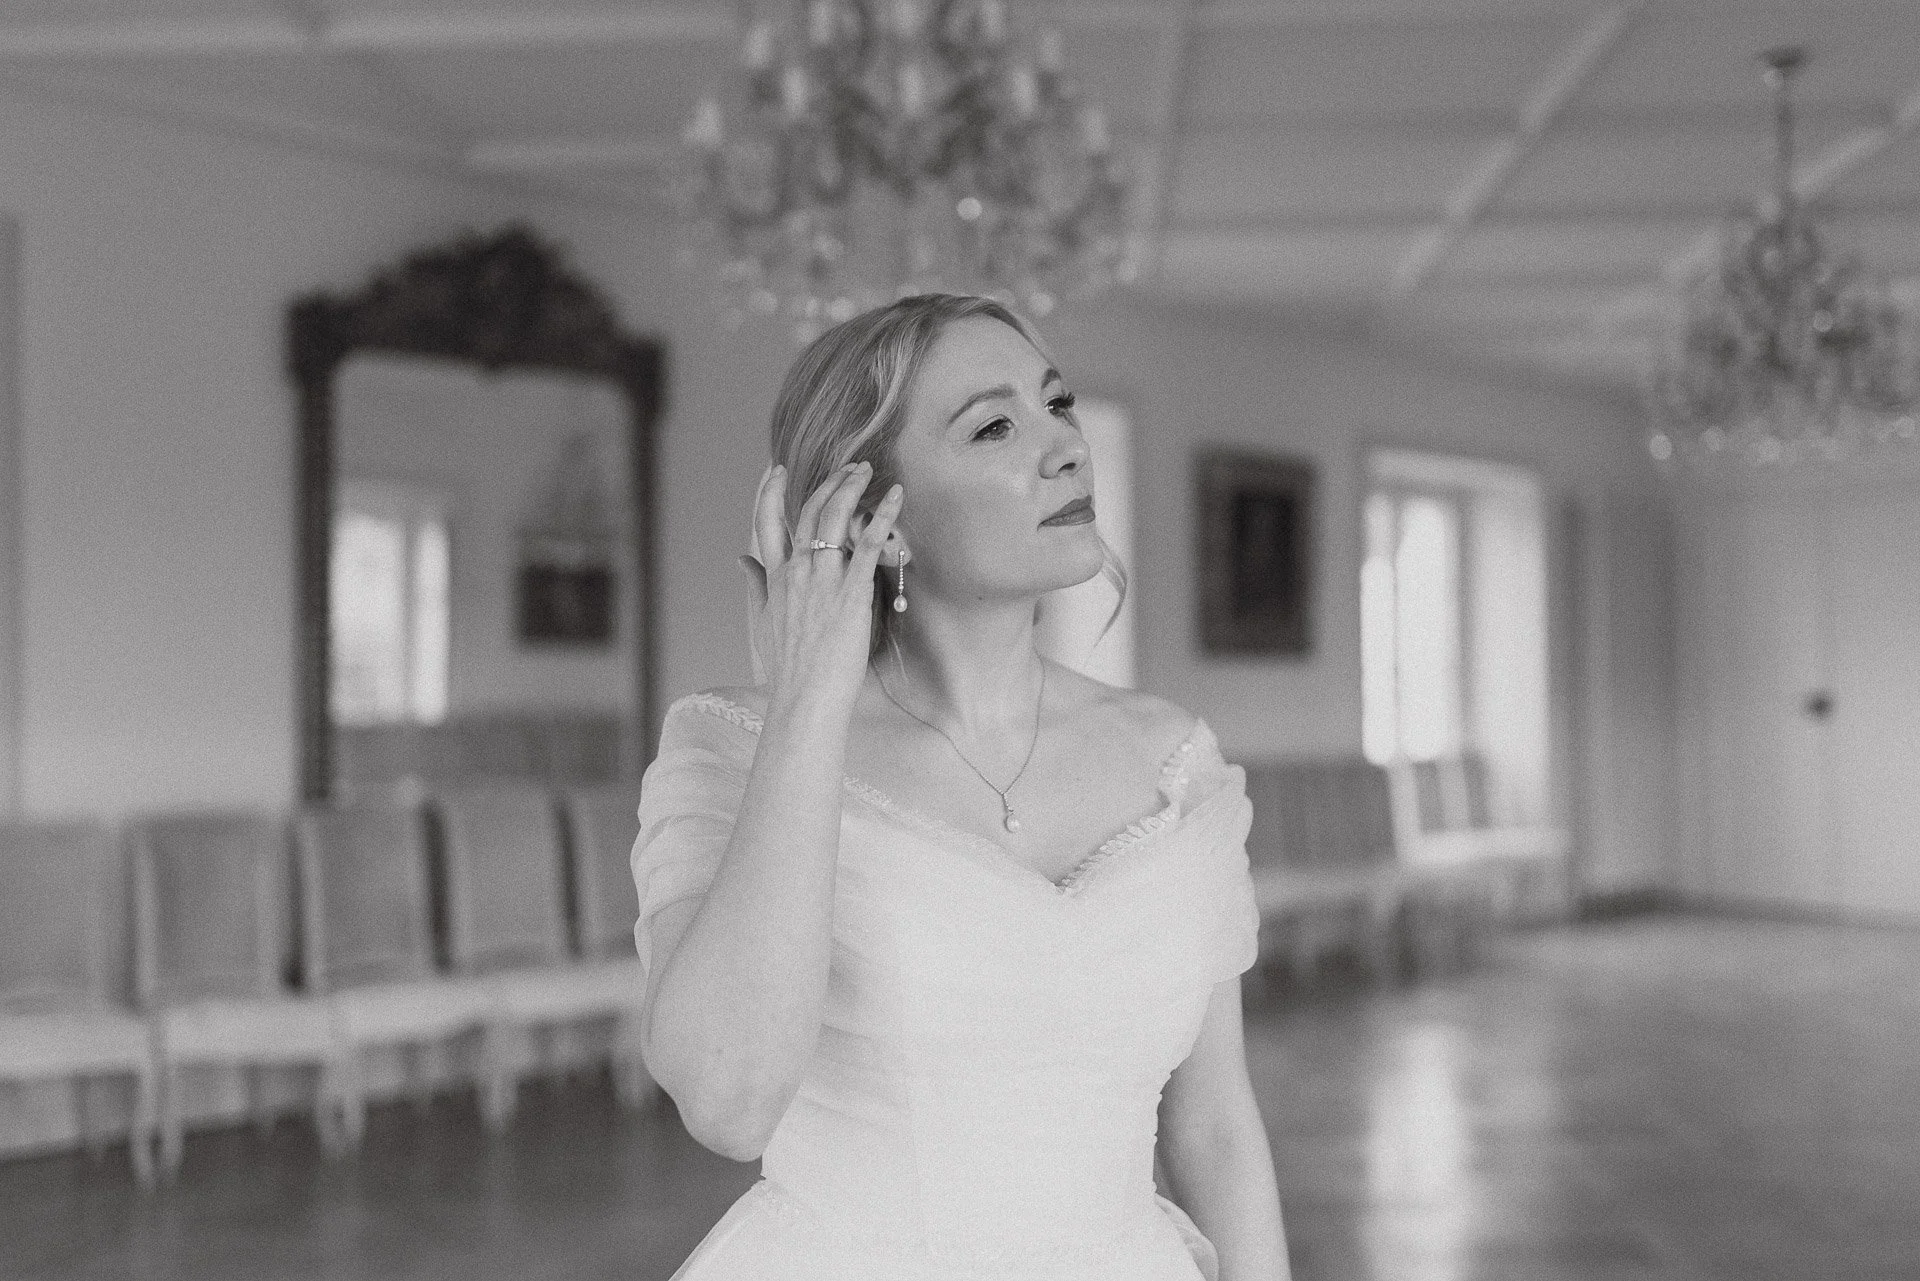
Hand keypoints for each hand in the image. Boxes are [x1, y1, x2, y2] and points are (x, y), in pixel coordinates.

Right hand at [739, 461, 902, 711]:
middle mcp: (797, 572)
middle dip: (827, 483)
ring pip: (835, 518)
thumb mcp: (762, 623)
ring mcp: (823, 580)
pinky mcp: (851, 593)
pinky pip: (869, 543)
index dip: (769, 492)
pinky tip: (896, 496)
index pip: (766, 523)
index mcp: (776, 579)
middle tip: (846, 467)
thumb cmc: (788, 670)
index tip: (775, 469)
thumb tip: (741, 559)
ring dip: (851, 488)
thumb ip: (755, 586)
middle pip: (808, 513)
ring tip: (866, 470)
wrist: (805, 699)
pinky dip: (884, 515)